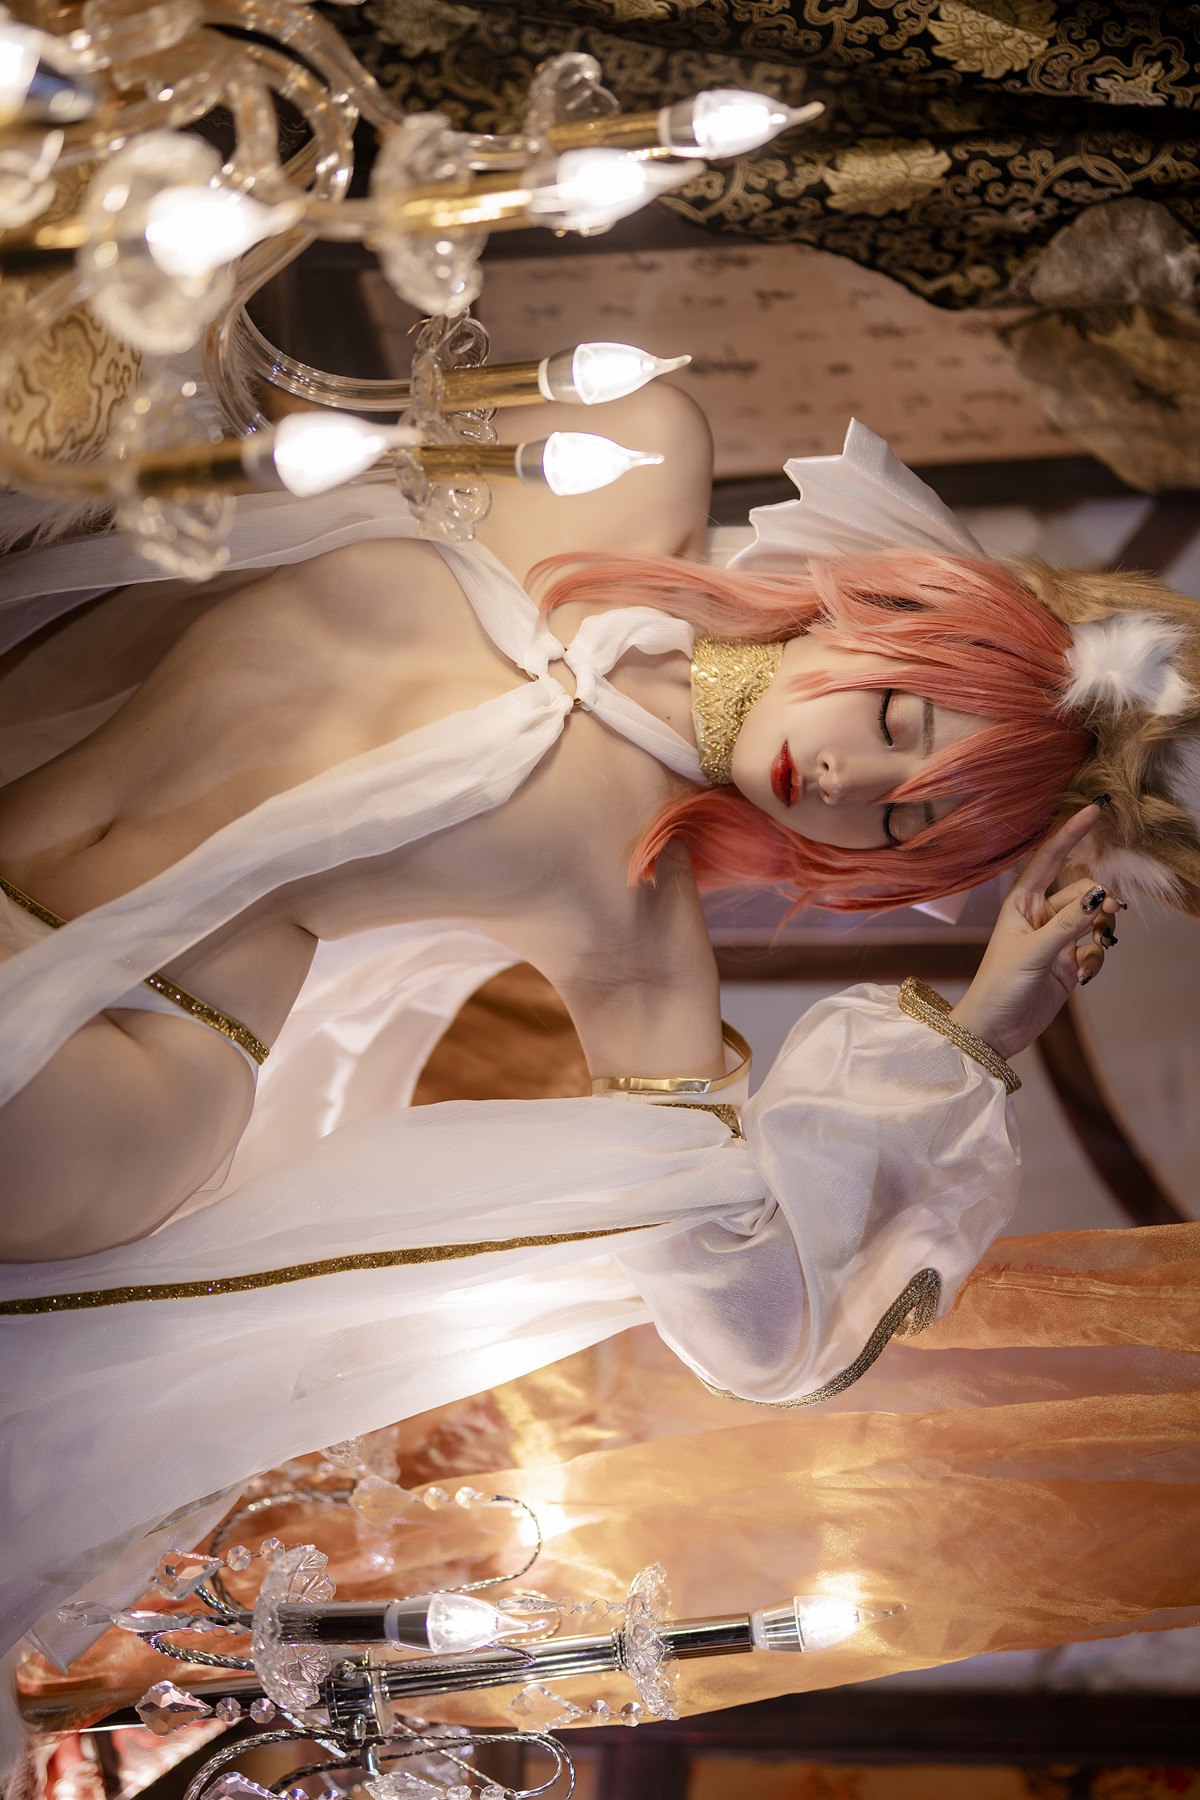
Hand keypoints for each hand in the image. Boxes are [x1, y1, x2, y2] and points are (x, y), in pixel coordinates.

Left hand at [949, 804, 1122, 1060]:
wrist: (994, 1030)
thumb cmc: (998, 987)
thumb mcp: (1032, 952)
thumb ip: (1068, 924)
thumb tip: (1099, 896)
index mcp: (1021, 902)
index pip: (1049, 857)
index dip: (1071, 832)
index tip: (1095, 808)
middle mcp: (1040, 915)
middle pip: (1082, 890)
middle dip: (1099, 901)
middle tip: (1108, 916)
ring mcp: (1056, 938)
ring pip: (1094, 918)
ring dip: (1101, 931)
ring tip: (1094, 949)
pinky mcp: (1068, 962)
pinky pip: (1095, 948)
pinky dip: (1096, 960)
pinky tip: (1081, 976)